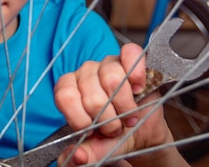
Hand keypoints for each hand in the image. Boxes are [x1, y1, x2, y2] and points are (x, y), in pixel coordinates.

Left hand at [54, 43, 184, 165]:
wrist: (143, 132)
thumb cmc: (116, 135)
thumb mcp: (101, 148)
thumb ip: (88, 152)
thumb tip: (76, 157)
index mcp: (69, 91)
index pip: (65, 97)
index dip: (81, 119)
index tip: (94, 131)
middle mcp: (84, 73)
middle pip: (91, 93)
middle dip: (108, 119)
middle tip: (116, 127)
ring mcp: (106, 63)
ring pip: (111, 78)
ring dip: (125, 104)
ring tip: (130, 115)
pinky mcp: (128, 58)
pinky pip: (130, 53)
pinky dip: (136, 73)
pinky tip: (138, 87)